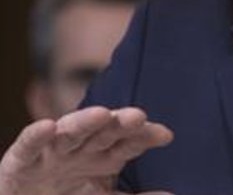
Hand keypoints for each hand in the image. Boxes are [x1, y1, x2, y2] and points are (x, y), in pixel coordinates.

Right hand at [0, 106, 172, 194]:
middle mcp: (83, 147)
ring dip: (85, 122)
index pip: (131, 141)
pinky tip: (47, 126)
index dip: (147, 136)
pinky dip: (36, 135)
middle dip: (121, 123)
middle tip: (138, 116)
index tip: (166, 136)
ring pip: (71, 131)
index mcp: (107, 155)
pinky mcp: (22, 160)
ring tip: (101, 114)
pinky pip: (29, 145)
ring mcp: (54, 151)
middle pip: (106, 131)